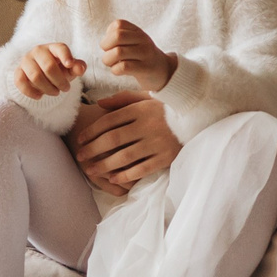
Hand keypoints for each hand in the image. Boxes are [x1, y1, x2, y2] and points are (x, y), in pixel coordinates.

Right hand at [14, 42, 84, 99]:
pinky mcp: (18, 71)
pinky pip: (20, 82)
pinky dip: (30, 92)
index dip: (65, 56)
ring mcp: (26, 60)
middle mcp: (38, 51)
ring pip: (35, 76)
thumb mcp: (70, 69)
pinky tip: (39, 96)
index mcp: (53, 47)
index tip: (70, 64)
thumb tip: (80, 68)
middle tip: (66, 89)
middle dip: (60, 81)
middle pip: (49, 66)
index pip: (60, 48)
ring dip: (47, 88)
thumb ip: (77, 67)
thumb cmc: (59, 69)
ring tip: (55, 92)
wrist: (41, 74)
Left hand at [68, 89, 182, 194]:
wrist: (196, 120)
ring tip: (90, 170)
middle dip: (93, 149)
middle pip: (113, 139)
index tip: (80, 139)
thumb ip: (122, 99)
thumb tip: (99, 103)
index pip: (109, 120)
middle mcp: (147, 126)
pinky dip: (126, 175)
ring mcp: (157, 143)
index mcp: (140, 109)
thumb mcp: (145, 98)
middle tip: (80, 156)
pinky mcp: (165, 158)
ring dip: (104, 164)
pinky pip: (142, 169)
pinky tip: (113, 178)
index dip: (91, 131)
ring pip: (125, 156)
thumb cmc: (165, 109)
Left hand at [101, 19, 175, 92]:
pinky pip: (124, 67)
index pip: (118, 24)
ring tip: (112, 64)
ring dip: (108, 60)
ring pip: (118, 52)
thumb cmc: (142, 57)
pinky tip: (118, 71)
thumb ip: (120, 37)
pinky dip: (115, 70)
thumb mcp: (135, 42)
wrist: (164, 72)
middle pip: (117, 36)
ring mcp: (146, 53)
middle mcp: (143, 39)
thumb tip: (104, 43)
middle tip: (107, 54)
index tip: (111, 45)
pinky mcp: (146, 68)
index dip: (108, 35)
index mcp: (138, 31)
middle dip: (106, 46)